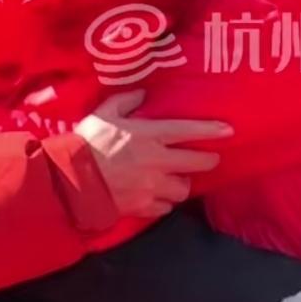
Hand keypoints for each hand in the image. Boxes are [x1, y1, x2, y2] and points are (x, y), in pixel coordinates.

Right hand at [74, 90, 228, 219]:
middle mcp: (156, 161)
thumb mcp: (104, 113)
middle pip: (196, 163)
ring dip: (182, 184)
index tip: (228, 131)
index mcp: (148, 135)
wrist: (72, 179)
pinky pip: (165, 207)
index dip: (210, 130)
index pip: (187, 131)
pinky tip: (158, 197)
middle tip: (208, 159)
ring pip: (183, 188)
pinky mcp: (143, 206)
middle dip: (207, 161)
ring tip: (176, 180)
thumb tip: (142, 94)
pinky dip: (164, 202)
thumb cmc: (87, 142)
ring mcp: (152, 186)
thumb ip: (126, 101)